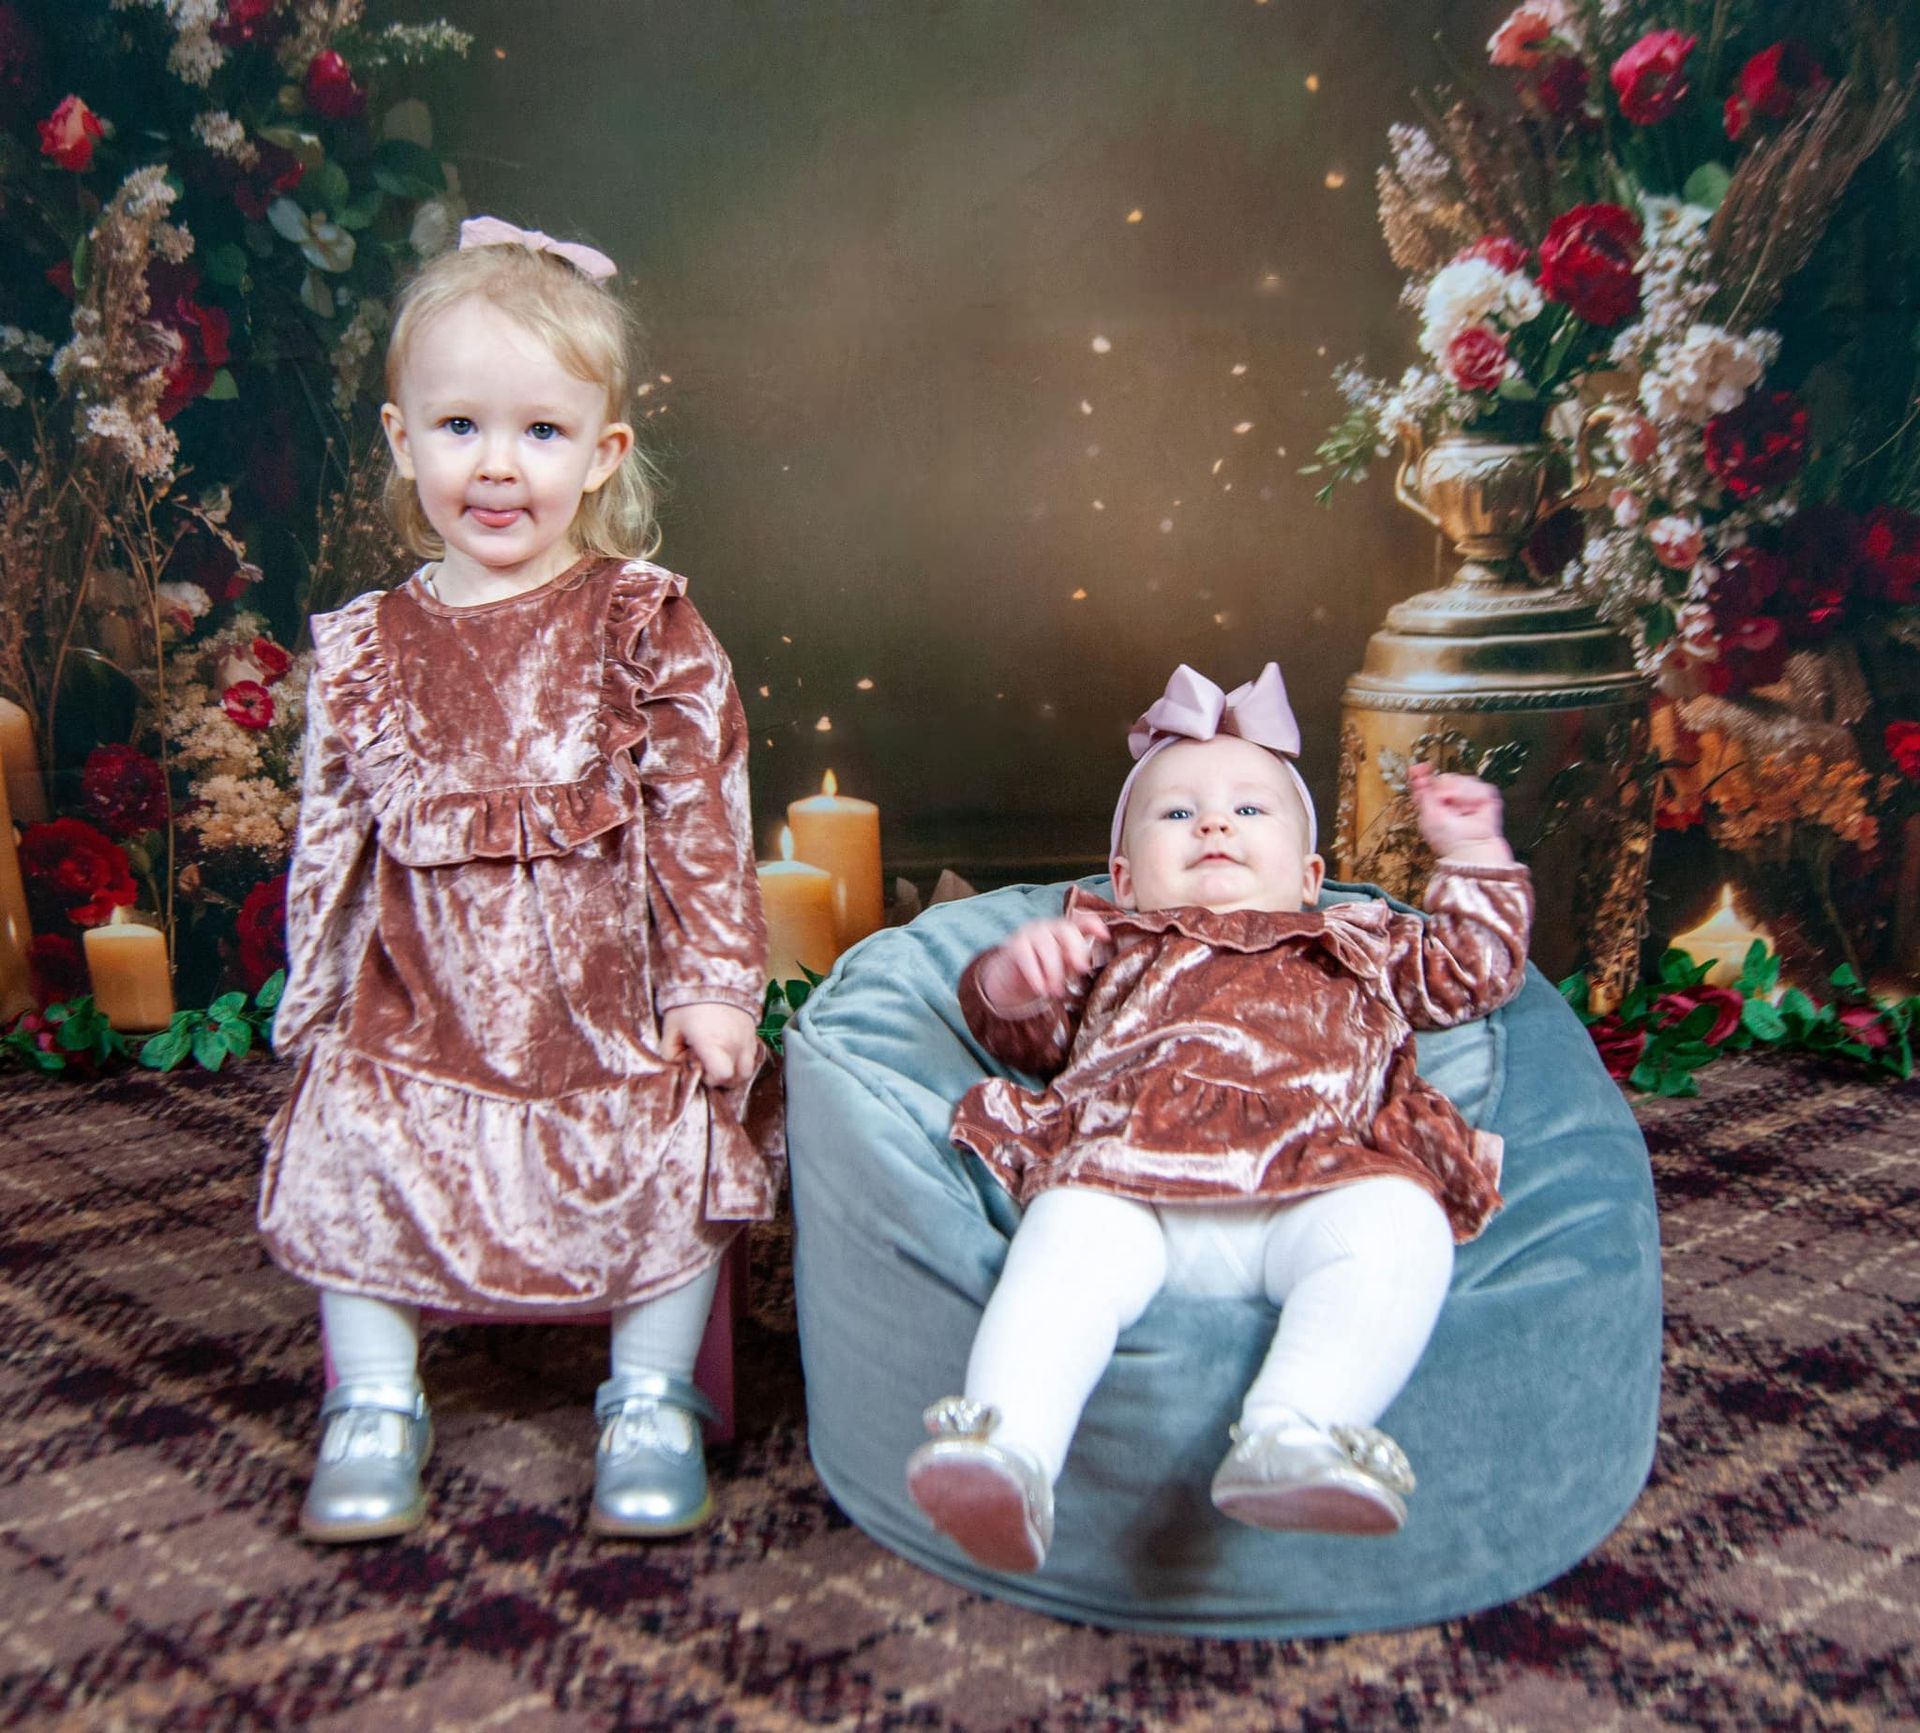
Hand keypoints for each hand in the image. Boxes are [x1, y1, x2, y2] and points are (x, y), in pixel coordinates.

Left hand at [660, 1002, 760, 1086]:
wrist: (711, 976)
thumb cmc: (688, 1002)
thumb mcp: (671, 1028)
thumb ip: (670, 1053)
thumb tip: (680, 1066)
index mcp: (714, 1043)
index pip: (721, 1076)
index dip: (710, 1079)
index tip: (701, 1068)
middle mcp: (735, 1043)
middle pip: (737, 1078)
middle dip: (723, 1078)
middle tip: (709, 1066)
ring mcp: (747, 1037)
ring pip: (748, 1069)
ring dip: (735, 1071)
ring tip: (721, 1061)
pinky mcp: (753, 1030)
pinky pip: (753, 1054)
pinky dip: (742, 1058)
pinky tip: (729, 1049)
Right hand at [978, 911, 1111, 1013]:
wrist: (1011, 980)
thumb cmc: (1043, 972)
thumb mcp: (1063, 968)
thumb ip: (1073, 963)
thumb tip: (1082, 965)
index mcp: (1063, 931)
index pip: (1081, 921)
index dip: (1094, 925)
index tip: (1105, 936)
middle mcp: (1048, 927)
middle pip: (1065, 930)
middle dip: (1076, 949)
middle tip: (1081, 970)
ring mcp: (1030, 933)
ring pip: (1047, 946)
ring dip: (1054, 972)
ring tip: (1057, 992)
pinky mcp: (1015, 944)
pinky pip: (1027, 956)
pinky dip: (1035, 974)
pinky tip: (1041, 989)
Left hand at [1409, 763, 1513, 864]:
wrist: (1473, 849)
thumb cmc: (1449, 841)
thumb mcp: (1428, 816)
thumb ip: (1422, 793)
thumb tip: (1414, 771)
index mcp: (1436, 803)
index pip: (1428, 781)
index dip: (1423, 772)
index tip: (1419, 767)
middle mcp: (1453, 799)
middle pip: (1446, 777)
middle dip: (1444, 788)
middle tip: (1445, 802)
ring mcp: (1470, 799)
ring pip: (1463, 779)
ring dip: (1460, 794)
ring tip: (1461, 810)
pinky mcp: (1487, 799)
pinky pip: (1481, 786)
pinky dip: (1474, 797)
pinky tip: (1473, 808)